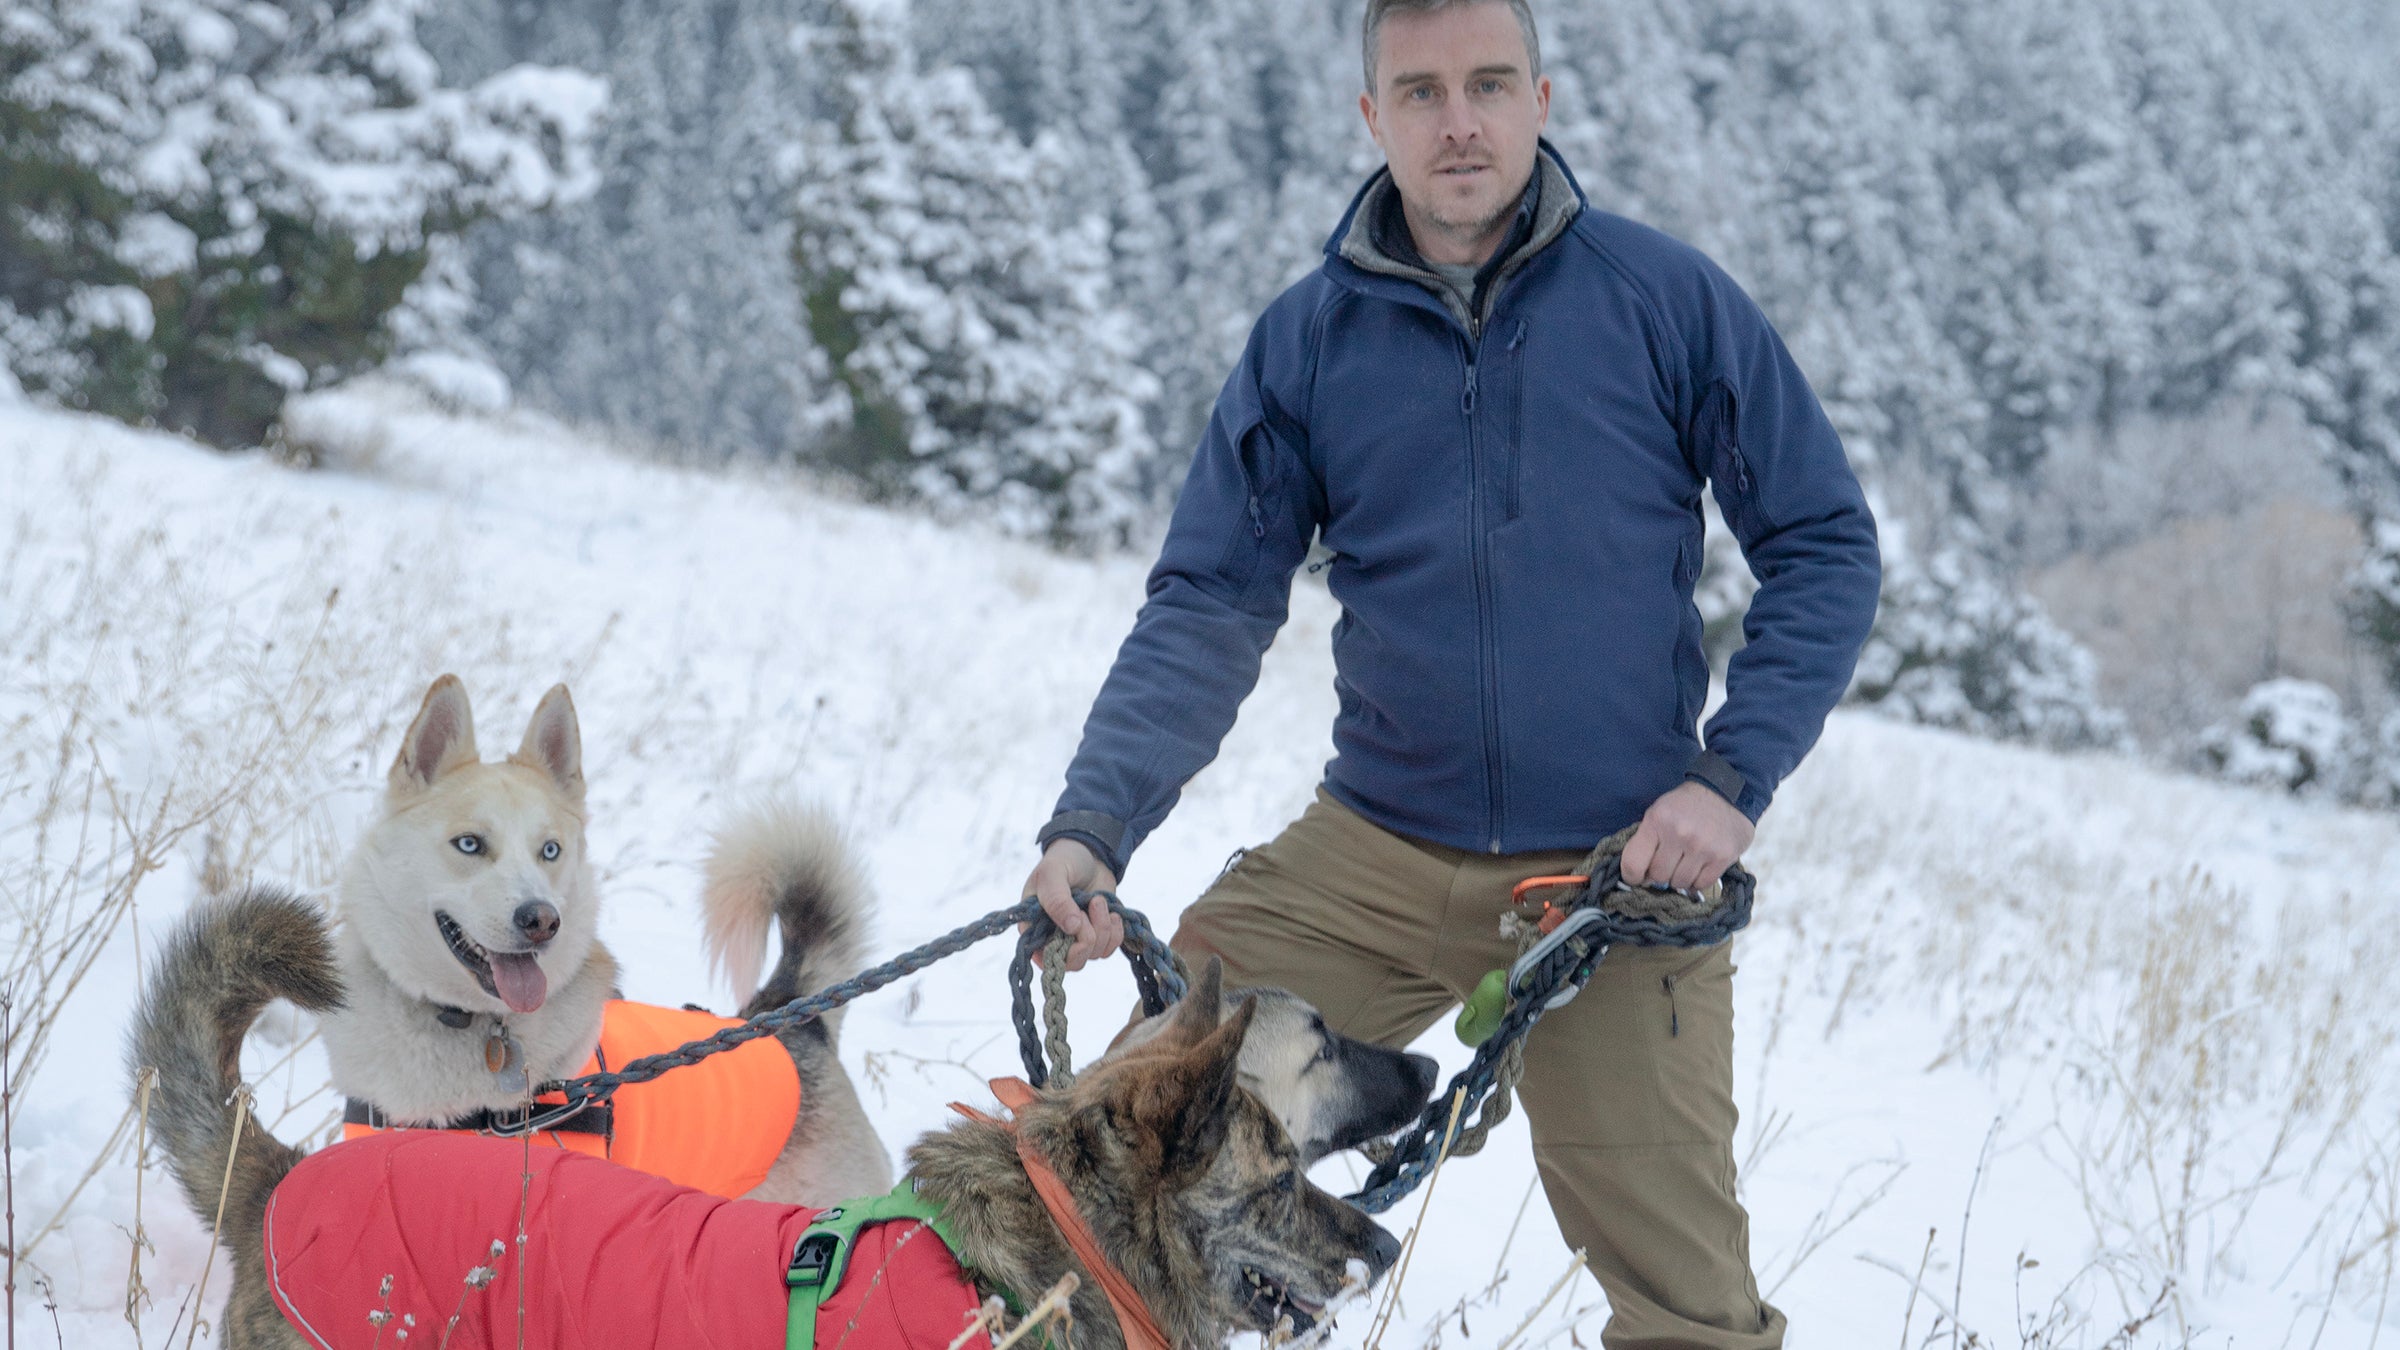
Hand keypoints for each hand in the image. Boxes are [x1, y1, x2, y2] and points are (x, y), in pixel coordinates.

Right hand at [1022, 838, 1123, 971]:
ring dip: (1103, 928)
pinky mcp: (1097, 934)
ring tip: (1098, 900)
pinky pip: (1109, 949)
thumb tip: (1072, 928)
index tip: (1074, 925)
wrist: (1090, 852)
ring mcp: (1077, 938)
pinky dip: (1115, 932)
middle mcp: (1054, 938)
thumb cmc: (1063, 860)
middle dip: (1088, 938)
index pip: (1044, 957)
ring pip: (1093, 954)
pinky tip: (1113, 913)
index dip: (1062, 949)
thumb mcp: (1053, 874)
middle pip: (1072, 962)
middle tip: (1091, 906)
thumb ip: (1057, 899)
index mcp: (1034, 927)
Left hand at [1620, 781, 1753, 891]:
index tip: (1637, 878)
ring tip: (1685, 863)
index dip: (1632, 876)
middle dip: (1660, 873)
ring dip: (1680, 878)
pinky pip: (1701, 884)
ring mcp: (1703, 847)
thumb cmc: (1684, 805)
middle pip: (1658, 876)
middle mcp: (1679, 834)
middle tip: (1668, 863)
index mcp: (1657, 821)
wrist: (1723, 793)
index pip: (1633, 864)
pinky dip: (1697, 881)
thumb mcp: (1657, 813)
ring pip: (1680, 883)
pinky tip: (1699, 867)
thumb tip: (1640, 877)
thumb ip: (1645, 842)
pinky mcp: (1723, 857)